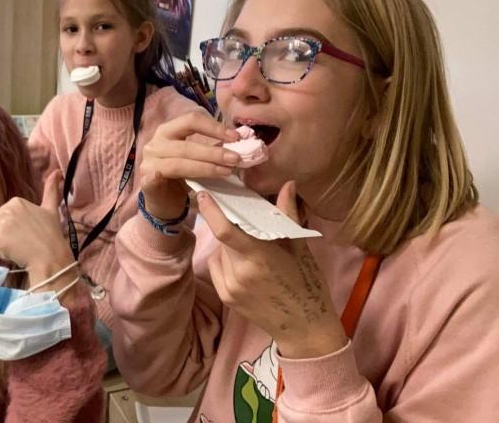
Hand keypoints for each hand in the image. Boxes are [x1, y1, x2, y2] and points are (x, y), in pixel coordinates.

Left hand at [0, 171, 75, 290]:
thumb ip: (51, 190)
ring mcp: (0, 225)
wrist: (50, 255)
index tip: (28, 233)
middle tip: (24, 241)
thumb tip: (57, 171)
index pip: (4, 215)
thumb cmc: (51, 234)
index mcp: (16, 202)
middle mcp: (6, 210)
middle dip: (7, 234)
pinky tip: (17, 253)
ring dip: (5, 244)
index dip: (15, 226)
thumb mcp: (51, 209)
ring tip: (22, 248)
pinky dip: (3, 253)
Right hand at [139, 111, 240, 219]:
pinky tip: (160, 178)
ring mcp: (149, 162)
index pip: (191, 120)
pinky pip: (151, 179)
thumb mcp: (197, 158)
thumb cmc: (183, 175)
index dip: (214, 128)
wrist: (164, 200)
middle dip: (214, 153)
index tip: (235, 138)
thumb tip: (238, 144)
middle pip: (186, 145)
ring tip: (226, 171)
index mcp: (169, 131)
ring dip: (205, 168)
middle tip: (236, 159)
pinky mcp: (145, 181)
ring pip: (178, 163)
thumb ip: (211, 149)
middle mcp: (156, 143)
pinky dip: (156, 178)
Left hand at [200, 181, 347, 358]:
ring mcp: (230, 287)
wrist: (305, 329)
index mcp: (260, 258)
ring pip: (219, 252)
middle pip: (223, 238)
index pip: (225, 231)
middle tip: (238, 215)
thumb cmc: (307, 285)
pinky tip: (244, 263)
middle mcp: (240, 273)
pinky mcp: (225, 298)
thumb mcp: (300, 249)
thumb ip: (287, 215)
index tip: (204, 193)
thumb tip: (287, 184)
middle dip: (227, 224)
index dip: (211, 211)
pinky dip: (225, 260)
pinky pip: (217, 267)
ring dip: (228, 244)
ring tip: (250, 246)